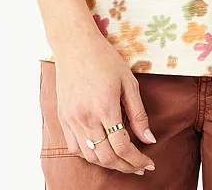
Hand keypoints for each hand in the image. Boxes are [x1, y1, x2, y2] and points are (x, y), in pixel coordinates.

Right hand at [49, 35, 156, 174]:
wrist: (75, 45)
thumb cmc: (105, 59)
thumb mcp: (129, 81)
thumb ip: (138, 113)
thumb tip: (149, 139)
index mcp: (105, 106)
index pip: (122, 147)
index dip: (137, 160)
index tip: (149, 164)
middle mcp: (86, 117)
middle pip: (106, 157)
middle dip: (126, 166)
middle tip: (139, 167)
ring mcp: (71, 119)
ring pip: (90, 156)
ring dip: (108, 164)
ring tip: (123, 161)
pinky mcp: (63, 118)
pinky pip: (75, 148)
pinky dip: (89, 155)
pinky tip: (101, 151)